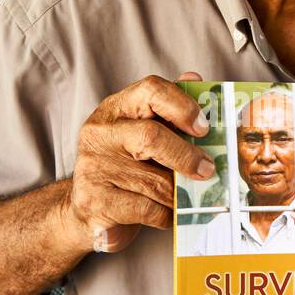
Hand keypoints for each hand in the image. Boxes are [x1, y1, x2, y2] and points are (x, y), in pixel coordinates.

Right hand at [67, 71, 209, 254]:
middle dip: (186, 156)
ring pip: (153, 181)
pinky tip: (170, 215)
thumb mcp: (143, 132)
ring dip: (180, 193)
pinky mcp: (94, 200)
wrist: (87, 209)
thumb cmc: (125, 167)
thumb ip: (168, 109)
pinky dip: (166, 215)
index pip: (151, 90)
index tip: (204, 128)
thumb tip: (194, 78)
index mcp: (116, 108)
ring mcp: (94, 166)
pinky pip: (145, 208)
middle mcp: (100, 132)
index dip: (183, 106)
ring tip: (192, 198)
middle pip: (151, 136)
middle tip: (208, 169)